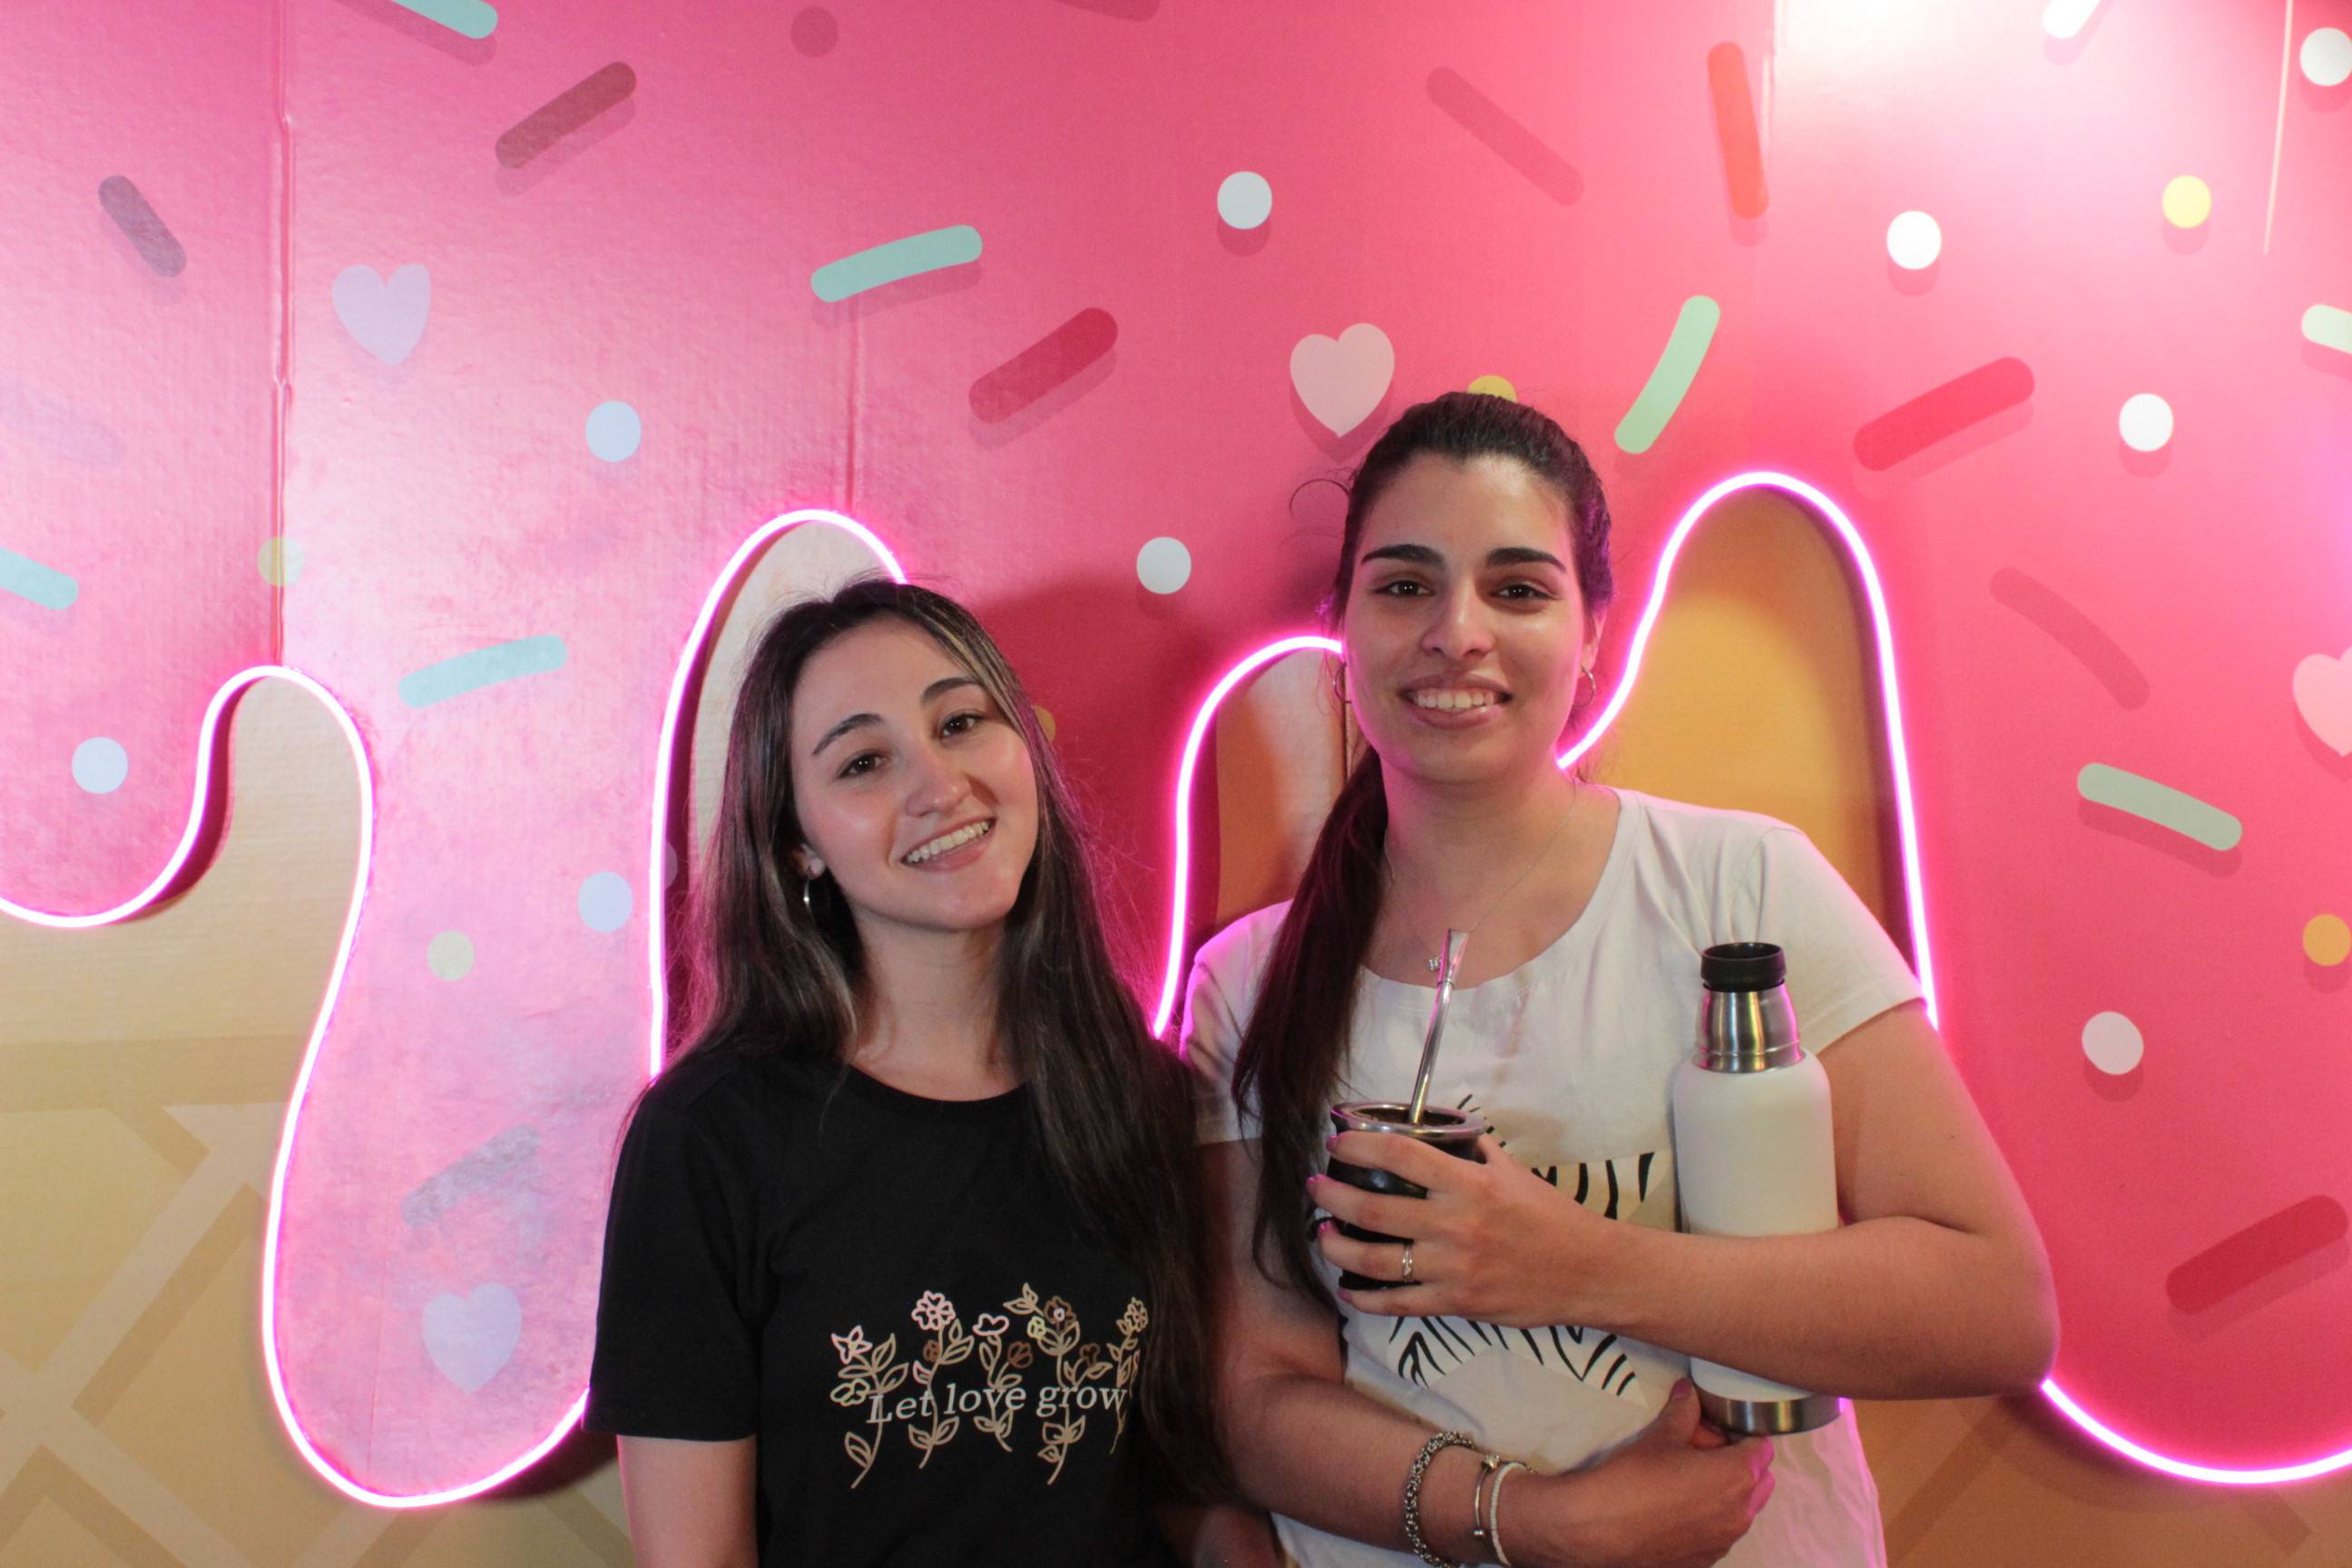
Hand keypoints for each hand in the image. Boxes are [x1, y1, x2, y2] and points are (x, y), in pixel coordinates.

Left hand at [1310, 1131, 1621, 1326]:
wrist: (1587, 1272)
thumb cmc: (1550, 1217)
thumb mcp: (1512, 1172)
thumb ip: (1471, 1152)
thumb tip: (1433, 1132)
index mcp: (1469, 1184)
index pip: (1400, 1154)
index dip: (1359, 1145)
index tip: (1337, 1142)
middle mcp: (1455, 1225)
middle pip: (1373, 1207)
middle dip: (1332, 1194)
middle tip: (1316, 1186)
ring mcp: (1452, 1268)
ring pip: (1374, 1259)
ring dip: (1336, 1245)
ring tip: (1322, 1232)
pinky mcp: (1455, 1303)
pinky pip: (1397, 1302)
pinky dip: (1365, 1297)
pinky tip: (1348, 1287)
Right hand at [1505, 1381, 1774, 1567]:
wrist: (1600, 1527)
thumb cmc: (1635, 1477)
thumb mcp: (1661, 1436)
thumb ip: (1683, 1410)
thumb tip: (1689, 1391)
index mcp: (1738, 1476)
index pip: (1762, 1447)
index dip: (1743, 1433)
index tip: (1720, 1429)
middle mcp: (1741, 1513)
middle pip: (1760, 1480)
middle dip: (1741, 1464)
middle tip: (1705, 1452)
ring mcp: (1724, 1541)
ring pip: (1741, 1510)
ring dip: (1728, 1493)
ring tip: (1689, 1481)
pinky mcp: (1705, 1560)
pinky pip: (1720, 1533)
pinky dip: (1710, 1519)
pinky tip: (1677, 1509)